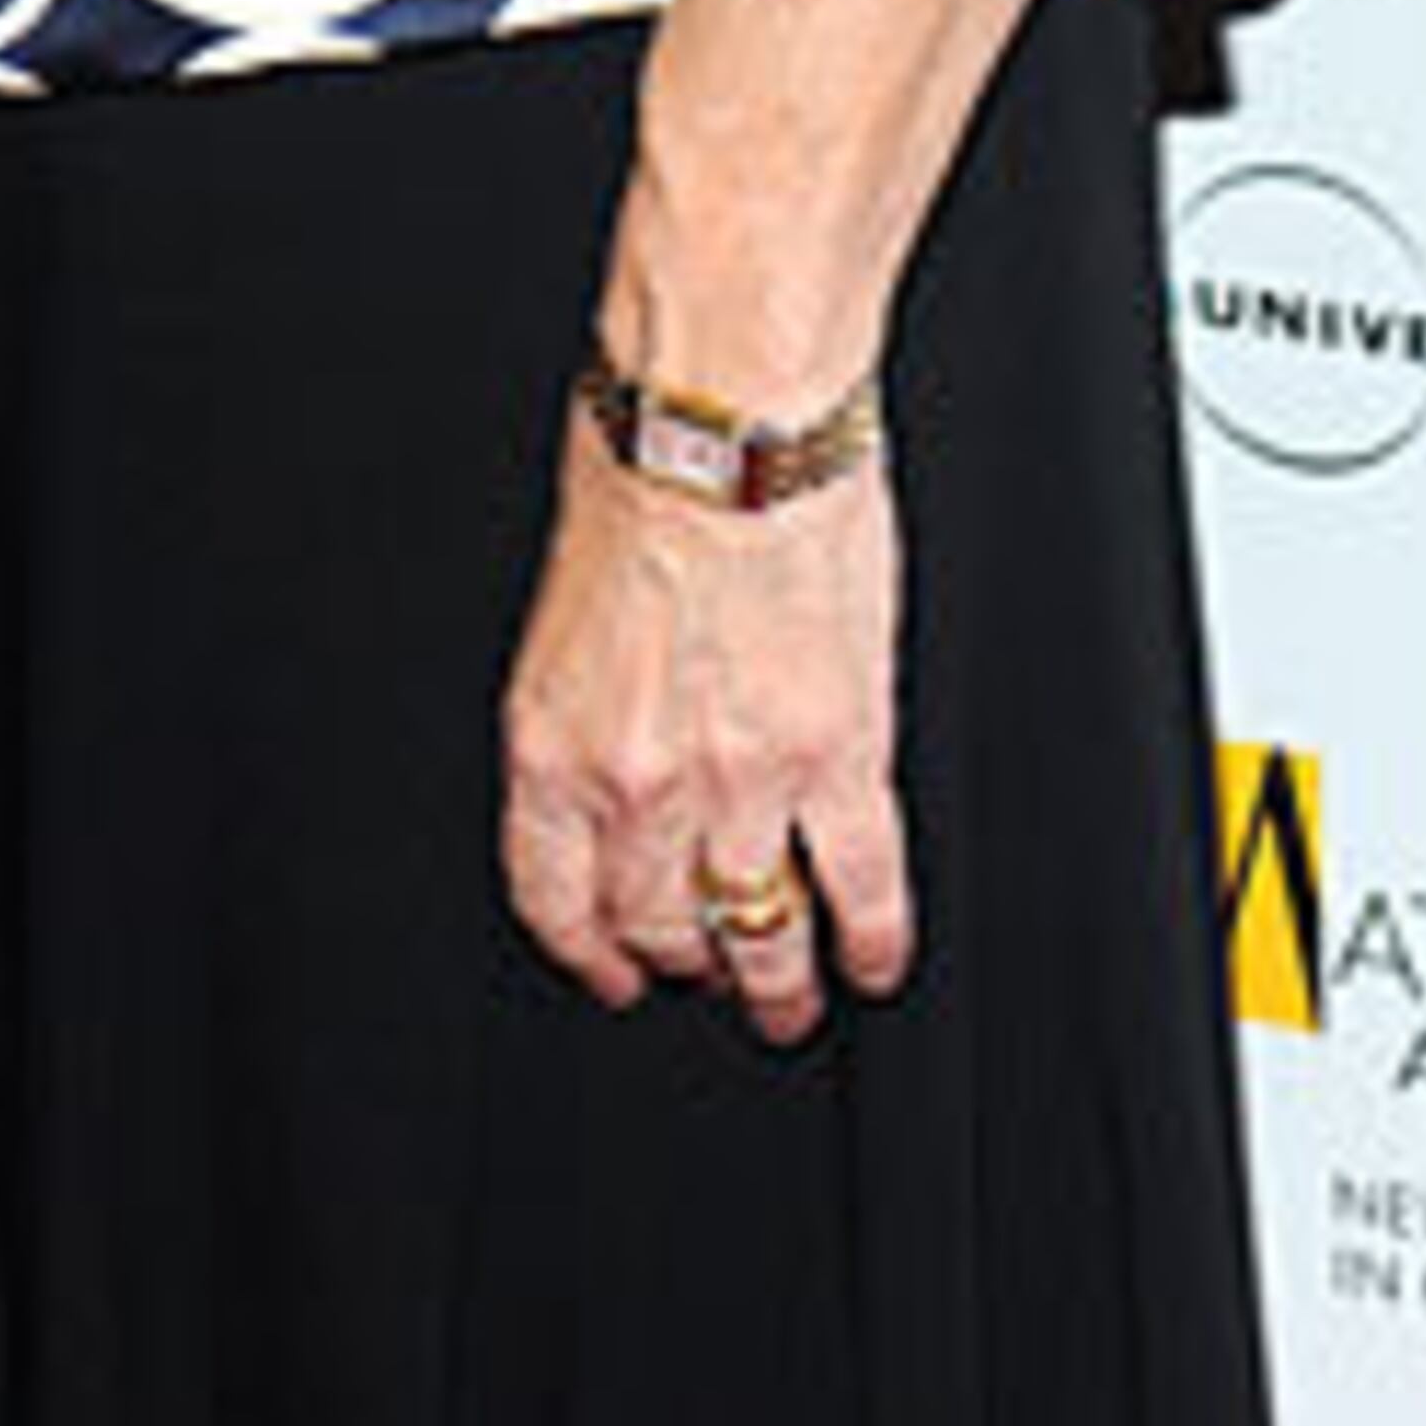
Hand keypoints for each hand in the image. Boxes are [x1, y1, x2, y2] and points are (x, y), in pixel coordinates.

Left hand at [497, 413, 908, 1050]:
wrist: (724, 424)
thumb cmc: (639, 470)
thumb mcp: (563, 608)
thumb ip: (586, 706)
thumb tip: (618, 754)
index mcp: (553, 739)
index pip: (557, 895)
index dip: (589, 950)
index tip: (612, 971)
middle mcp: (640, 781)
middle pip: (660, 923)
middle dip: (684, 961)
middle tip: (708, 975)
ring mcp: (743, 780)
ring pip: (760, 931)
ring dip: (774, 983)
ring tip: (786, 1001)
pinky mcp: (838, 756)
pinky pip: (860, 887)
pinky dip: (870, 939)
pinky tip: (872, 961)